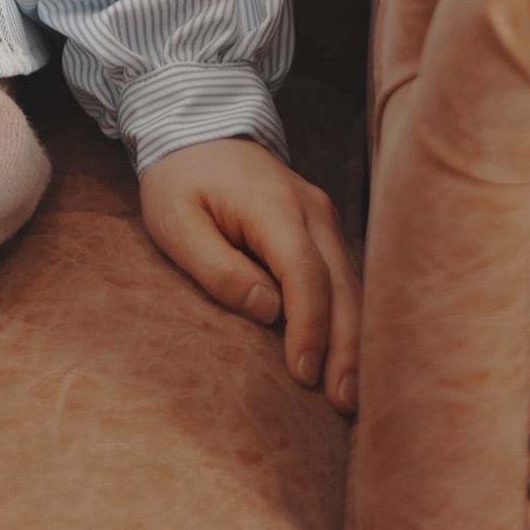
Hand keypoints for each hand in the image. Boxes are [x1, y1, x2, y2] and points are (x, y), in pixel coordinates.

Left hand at [138, 137, 360, 408]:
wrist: (196, 126)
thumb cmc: (180, 179)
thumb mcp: (176, 221)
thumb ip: (218, 267)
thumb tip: (267, 310)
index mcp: (273, 206)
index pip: (304, 274)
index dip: (309, 327)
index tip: (303, 375)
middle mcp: (311, 209)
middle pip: (342, 284)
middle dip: (345, 346)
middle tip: (344, 404)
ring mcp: (322, 215)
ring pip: (351, 283)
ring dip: (353, 338)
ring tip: (351, 395)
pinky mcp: (321, 227)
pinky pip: (343, 276)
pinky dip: (348, 317)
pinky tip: (348, 355)